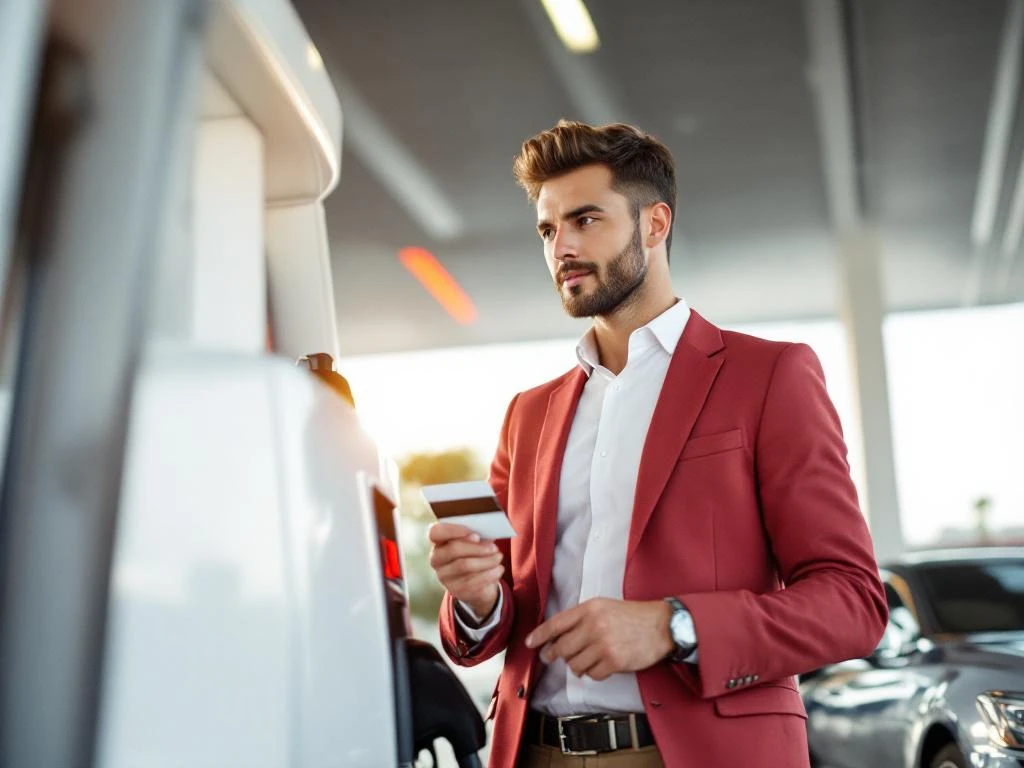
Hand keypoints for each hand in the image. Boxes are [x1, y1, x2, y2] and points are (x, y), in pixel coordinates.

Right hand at [428, 522, 503, 618]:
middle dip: (477, 548)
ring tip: (499, 557)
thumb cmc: (475, 554)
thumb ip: (477, 534)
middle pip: (453, 549)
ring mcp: (444, 576)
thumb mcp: (475, 542)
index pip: (435, 532)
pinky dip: (489, 574)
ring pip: (464, 565)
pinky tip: (499, 569)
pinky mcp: (455, 590)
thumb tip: (488, 532)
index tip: (475, 534)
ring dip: (486, 561)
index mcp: (438, 541)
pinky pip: (472, 581)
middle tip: (494, 548)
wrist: (478, 582)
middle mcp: (436, 559)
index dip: (453, 530)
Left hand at [525, 598, 672, 680]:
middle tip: (552, 657)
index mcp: (589, 609)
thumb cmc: (631, 616)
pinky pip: (592, 674)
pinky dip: (593, 672)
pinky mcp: (614, 662)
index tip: (530, 643)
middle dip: (554, 655)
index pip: (556, 624)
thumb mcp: (603, 606)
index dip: (539, 635)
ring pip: (574, 664)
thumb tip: (556, 638)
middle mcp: (594, 625)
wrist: (661, 625)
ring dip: (577, 665)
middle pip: (561, 648)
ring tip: (586, 659)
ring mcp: (603, 645)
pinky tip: (601, 665)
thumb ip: (580, 618)